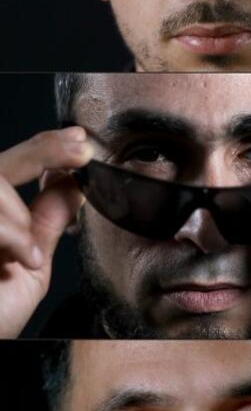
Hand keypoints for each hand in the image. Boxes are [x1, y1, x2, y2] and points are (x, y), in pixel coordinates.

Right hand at [0, 128, 91, 336]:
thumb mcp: (30, 268)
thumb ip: (44, 223)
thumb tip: (71, 185)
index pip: (11, 168)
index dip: (44, 149)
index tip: (81, 142)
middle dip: (42, 150)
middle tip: (79, 149)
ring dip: (17, 218)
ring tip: (28, 253)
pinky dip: (9, 235)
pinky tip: (21, 258)